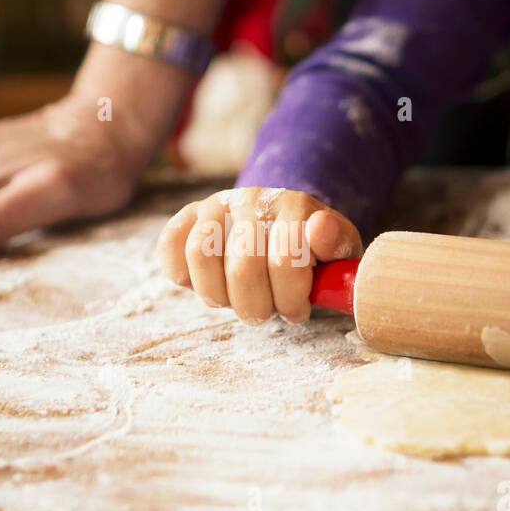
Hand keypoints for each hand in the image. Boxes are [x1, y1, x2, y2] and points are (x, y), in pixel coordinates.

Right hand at [156, 187, 362, 324]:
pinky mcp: (190, 215)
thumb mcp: (339, 250)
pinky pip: (170, 244)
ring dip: (218, 296)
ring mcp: (218, 204)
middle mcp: (253, 199)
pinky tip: (206, 283)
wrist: (284, 221)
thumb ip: (338, 243)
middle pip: (241, 269)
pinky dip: (181, 273)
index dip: (291, 300)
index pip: (284, 262)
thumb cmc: (314, 249)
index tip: (298, 310)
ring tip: (237, 301)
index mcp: (295, 205)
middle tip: (268, 311)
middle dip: (256, 307)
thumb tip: (319, 229)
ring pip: (200, 257)